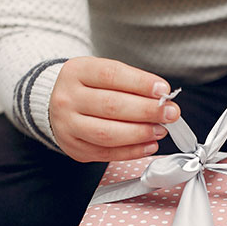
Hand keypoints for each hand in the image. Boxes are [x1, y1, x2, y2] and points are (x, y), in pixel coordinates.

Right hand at [49, 57, 179, 161]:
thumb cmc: (87, 87)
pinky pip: (106, 153)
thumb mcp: (102, 73)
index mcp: (77, 72)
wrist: (56, 104)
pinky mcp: (74, 147)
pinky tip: (149, 145)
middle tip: (170, 113)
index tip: (163, 90)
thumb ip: (130, 83)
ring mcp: (67, 125)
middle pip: (111, 105)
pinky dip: (132, 151)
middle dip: (147, 111)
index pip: (111, 75)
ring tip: (160, 130)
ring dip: (140, 133)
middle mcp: (68, 98)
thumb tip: (161, 98)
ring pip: (108, 133)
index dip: (140, 83)